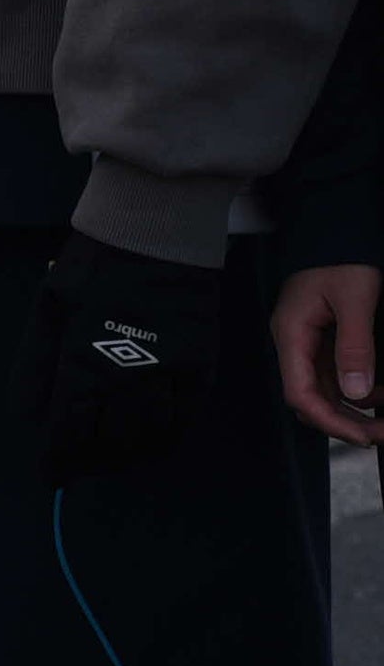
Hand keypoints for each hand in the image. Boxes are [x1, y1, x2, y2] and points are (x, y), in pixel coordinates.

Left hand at [13, 230, 221, 486]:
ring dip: (125, 457)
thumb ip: (35, 366)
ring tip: (106, 459)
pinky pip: (183, 422)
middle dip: (89, 461)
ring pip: (148, 439)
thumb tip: (28, 417)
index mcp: (83, 359)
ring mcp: (170, 375)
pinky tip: (146, 445)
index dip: (58, 459)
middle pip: (109, 441)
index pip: (69, 429)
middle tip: (75, 466)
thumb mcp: (48, 310)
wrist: (156, 238)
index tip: (50, 475)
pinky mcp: (201, 371)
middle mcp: (130, 375)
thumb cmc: (93, 270)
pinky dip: (163, 441)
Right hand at [269, 262, 380, 446]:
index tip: (362, 436)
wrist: (337, 229)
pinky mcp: (323, 339)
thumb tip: (356, 392)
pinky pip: (334, 376)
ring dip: (352, 411)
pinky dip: (357, 392)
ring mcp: (308, 341)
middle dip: (344, 422)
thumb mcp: (355, 300)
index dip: (329, 420)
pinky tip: (377, 397)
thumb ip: (354, 346)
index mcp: (292, 333)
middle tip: (380, 435)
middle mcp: (294, 341)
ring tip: (382, 422)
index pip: (300, 392)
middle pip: (310, 397)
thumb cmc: (341, 256)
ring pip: (324, 391)